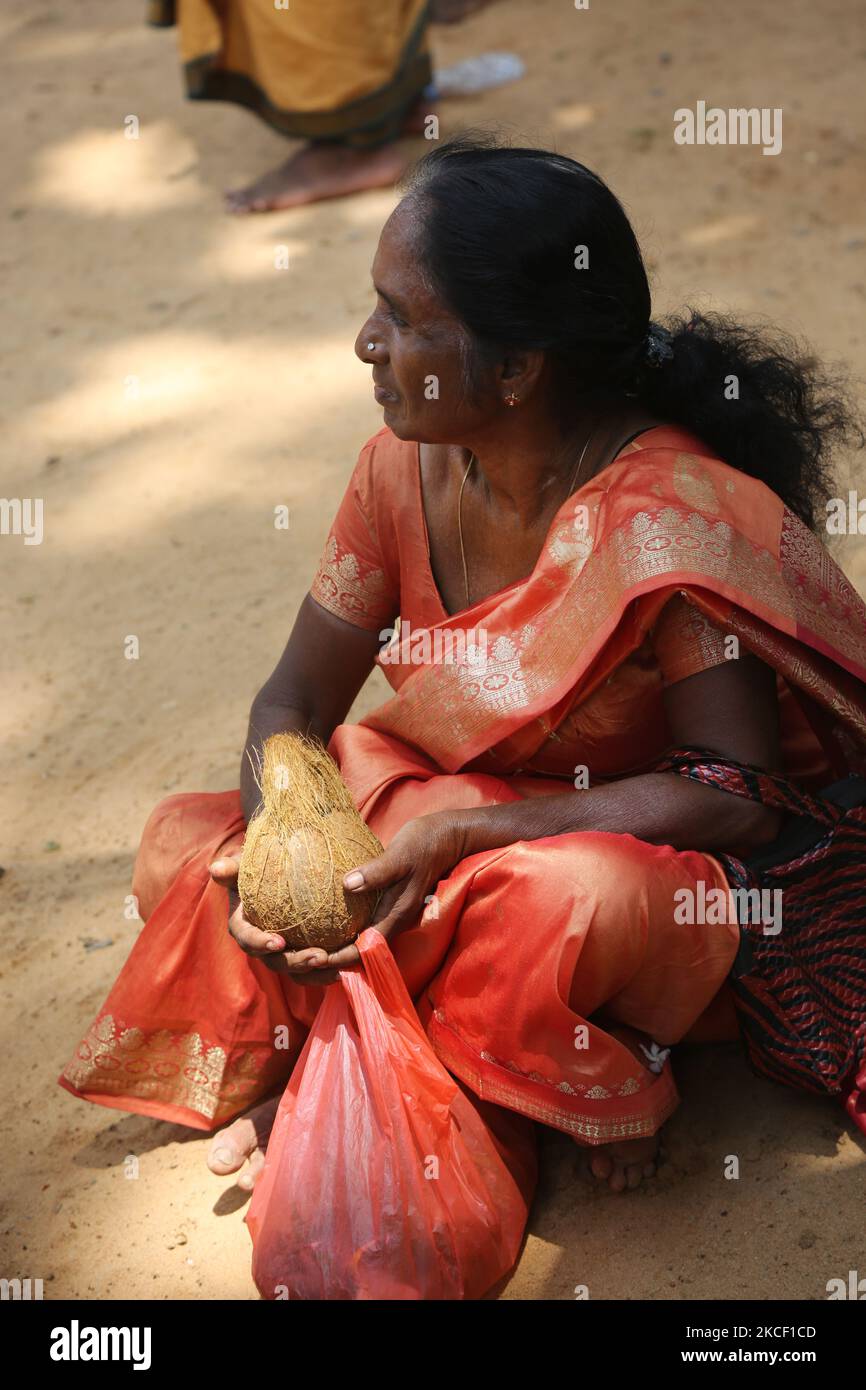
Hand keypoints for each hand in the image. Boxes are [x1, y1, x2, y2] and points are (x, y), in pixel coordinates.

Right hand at [208, 857, 332, 979]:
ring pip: (295, 970)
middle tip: (319, 956)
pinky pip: (312, 969)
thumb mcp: (246, 864)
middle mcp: (261, 944)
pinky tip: (344, 967)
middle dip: (295, 962)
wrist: (281, 871)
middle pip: (275, 960)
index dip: (259, 942)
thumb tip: (215, 868)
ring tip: (335, 967)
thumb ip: (233, 866)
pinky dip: (326, 970)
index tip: (279, 941)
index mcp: (243, 926)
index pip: (246, 937)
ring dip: (314, 972)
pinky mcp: (300, 953)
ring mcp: (282, 952)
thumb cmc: (260, 867)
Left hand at [301, 811, 465, 983]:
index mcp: (396, 914)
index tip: (313, 959)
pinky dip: (347, 925)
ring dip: (340, 943)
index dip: (340, 959)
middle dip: (335, 957)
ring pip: (363, 938)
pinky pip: (365, 921)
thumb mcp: (400, 855)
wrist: (448, 837)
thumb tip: (347, 885)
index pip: (365, 949)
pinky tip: (328, 916)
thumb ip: (377, 872)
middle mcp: (394, 919)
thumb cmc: (424, 843)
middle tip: (304, 954)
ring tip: (311, 941)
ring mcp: (392, 911)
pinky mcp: (389, 901)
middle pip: (362, 950)